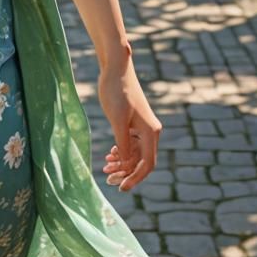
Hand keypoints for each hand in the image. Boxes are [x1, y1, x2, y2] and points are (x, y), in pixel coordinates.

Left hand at [96, 56, 162, 192]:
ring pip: (135, 153)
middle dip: (126, 172)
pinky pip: (131, 143)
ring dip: (122, 162)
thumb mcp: (117, 119)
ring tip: (105, 168)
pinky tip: (109, 155)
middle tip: (109, 181)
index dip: (135, 178)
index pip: (147, 164)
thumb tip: (126, 164)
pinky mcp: (134, 122)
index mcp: (150, 132)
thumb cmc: (116, 91)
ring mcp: (143, 127)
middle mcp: (150, 131)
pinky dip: (121, 151)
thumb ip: (123, 143)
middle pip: (141, 161)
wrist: (115, 68)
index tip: (121, 188)